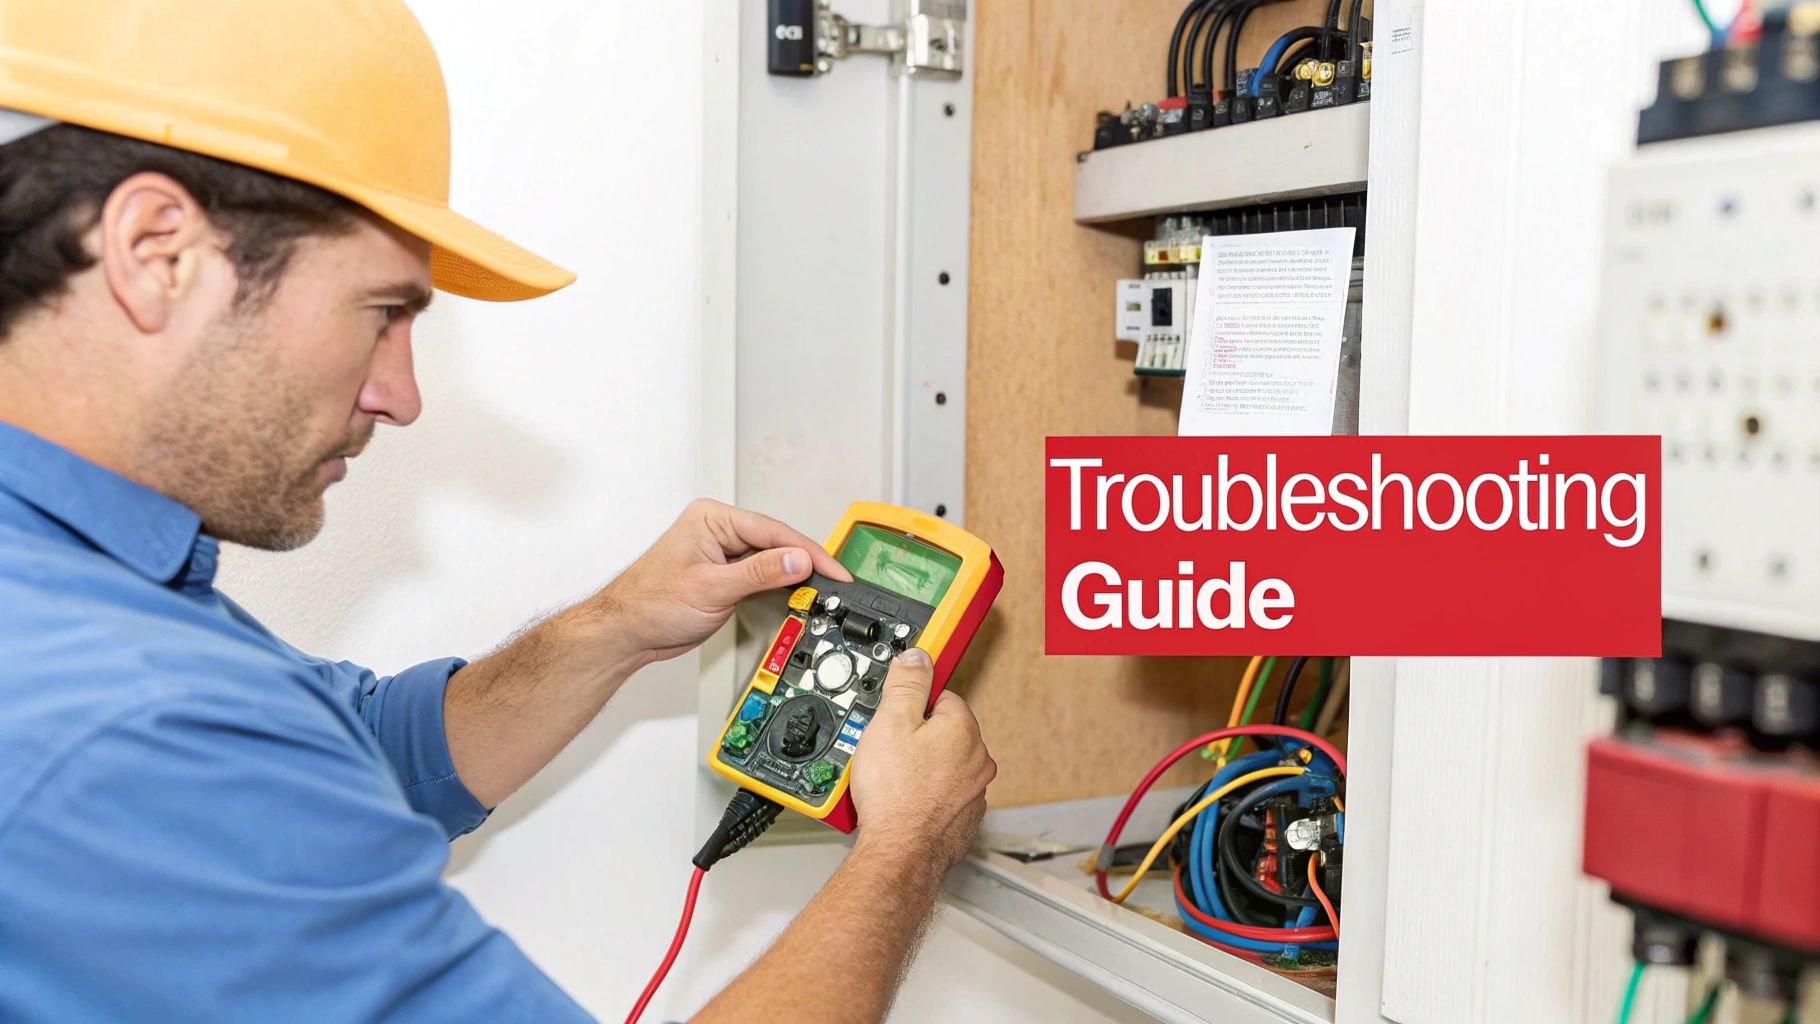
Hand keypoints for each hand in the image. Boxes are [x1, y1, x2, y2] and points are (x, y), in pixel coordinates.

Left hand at [595, 499, 850, 660]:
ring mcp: (721, 552)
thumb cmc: (650, 603)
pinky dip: (779, 586)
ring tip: (821, 590)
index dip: (807, 552)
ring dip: (794, 576)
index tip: (833, 570)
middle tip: (835, 583)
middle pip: (775, 542)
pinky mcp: (723, 574)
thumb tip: (797, 560)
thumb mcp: (712, 588)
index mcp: (712, 518)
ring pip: (770, 559)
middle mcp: (717, 529)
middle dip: (806, 563)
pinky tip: (796, 594)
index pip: (772, 531)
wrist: (625, 633)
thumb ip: (760, 573)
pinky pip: (760, 575)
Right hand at [849, 648, 996, 875]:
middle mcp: (977, 760)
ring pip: (942, 765)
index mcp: (964, 729)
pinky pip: (941, 795)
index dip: (913, 704)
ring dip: (920, 768)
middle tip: (886, 750)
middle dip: (915, 738)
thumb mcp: (890, 722)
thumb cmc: (896, 796)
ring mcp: (973, 792)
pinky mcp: (963, 819)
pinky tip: (901, 801)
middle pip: (943, 732)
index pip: (942, 697)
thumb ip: (907, 683)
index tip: (897, 711)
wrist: (899, 854)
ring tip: (889, 779)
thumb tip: (917, 657)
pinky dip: (925, 796)